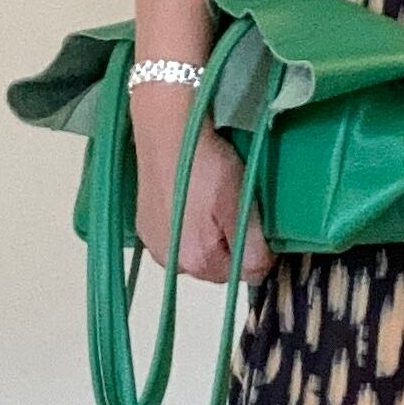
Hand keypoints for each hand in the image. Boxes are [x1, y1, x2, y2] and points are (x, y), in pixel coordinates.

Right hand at [132, 86, 272, 285]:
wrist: (166, 131)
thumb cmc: (207, 167)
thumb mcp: (240, 206)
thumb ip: (254, 248)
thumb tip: (261, 272)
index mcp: (198, 263)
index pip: (242, 273)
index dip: (255, 248)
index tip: (253, 218)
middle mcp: (171, 262)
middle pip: (216, 265)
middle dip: (229, 242)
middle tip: (232, 205)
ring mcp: (153, 244)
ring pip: (195, 250)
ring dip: (207, 234)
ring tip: (210, 199)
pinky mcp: (143, 225)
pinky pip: (175, 235)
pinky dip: (186, 223)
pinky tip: (189, 197)